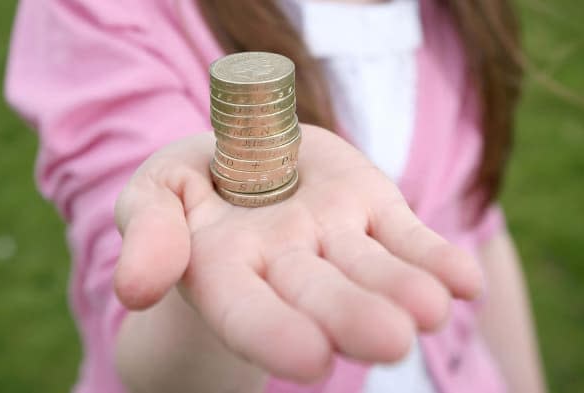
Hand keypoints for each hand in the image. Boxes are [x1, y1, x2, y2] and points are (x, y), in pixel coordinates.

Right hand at [114, 124, 482, 381]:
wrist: (245, 157)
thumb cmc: (191, 184)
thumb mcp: (155, 192)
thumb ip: (149, 232)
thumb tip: (136, 286)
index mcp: (224, 266)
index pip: (245, 308)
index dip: (272, 332)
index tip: (310, 359)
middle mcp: (287, 263)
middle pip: (319, 294)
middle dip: (351, 316)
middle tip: (391, 340)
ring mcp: (337, 236)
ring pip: (370, 269)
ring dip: (403, 290)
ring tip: (432, 309)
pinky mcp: (376, 209)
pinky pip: (409, 236)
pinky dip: (437, 258)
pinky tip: (464, 281)